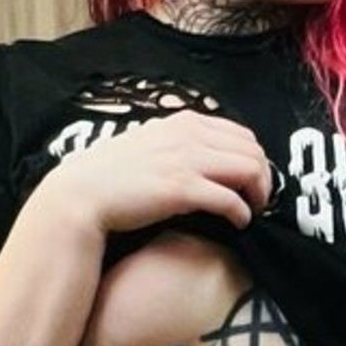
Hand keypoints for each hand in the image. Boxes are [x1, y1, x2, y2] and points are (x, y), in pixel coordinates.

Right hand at [43, 109, 272, 236]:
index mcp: (183, 122)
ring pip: (250, 170)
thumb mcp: (149, 145)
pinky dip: (242, 213)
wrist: (81, 195)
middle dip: (264, 178)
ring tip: (252, 212)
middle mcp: (189, 135)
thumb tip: (204, 158)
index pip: (241, 133)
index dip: (255, 159)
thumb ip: (178, 144)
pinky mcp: (182, 189)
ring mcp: (186, 160)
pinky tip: (238, 223)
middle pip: (253, 151)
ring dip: (259, 195)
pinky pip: (231, 199)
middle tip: (259, 200)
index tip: (251, 181)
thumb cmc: (111, 176)